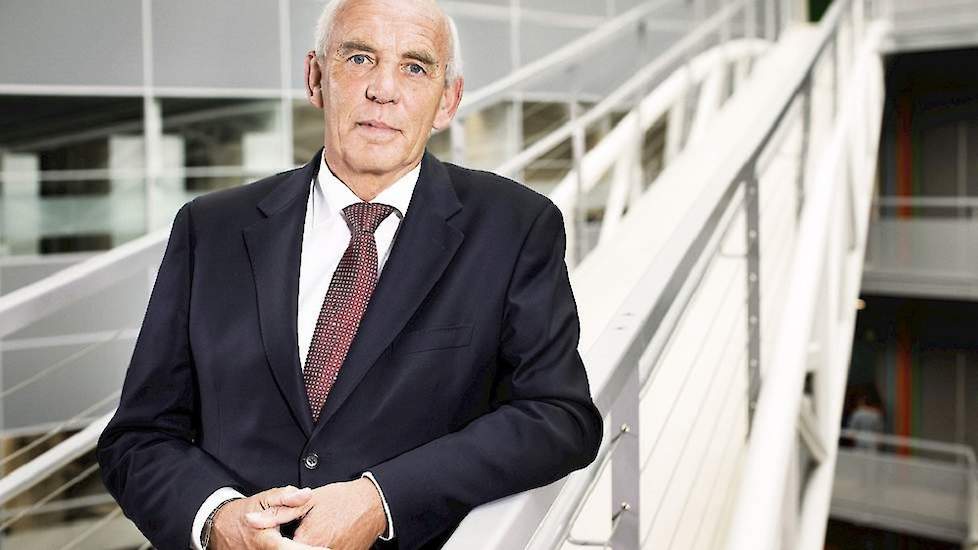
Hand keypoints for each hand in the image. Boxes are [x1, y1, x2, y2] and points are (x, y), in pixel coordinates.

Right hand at [210, 486, 327, 549]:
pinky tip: (299, 545)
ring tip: (315, 546)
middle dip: (308, 549)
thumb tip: (306, 494)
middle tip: (325, 546)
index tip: (327, 547)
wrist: (218, 527)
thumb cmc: (242, 513)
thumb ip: (286, 497)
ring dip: (299, 548)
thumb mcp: (263, 499)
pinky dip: (290, 549)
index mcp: (267, 541)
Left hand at [245, 478, 386, 549]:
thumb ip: (278, 512)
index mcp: (307, 540)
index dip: (282, 538)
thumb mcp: (309, 501)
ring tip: (321, 528)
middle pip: (298, 549)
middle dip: (297, 540)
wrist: (375, 504)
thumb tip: (250, 520)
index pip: (283, 546)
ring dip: (310, 543)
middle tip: (311, 525)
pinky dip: (324, 545)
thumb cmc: (343, 499)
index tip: (289, 530)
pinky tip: (330, 534)